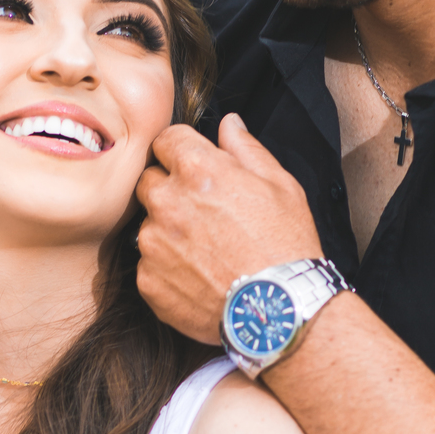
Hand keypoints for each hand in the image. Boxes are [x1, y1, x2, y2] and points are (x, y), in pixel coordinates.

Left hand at [136, 114, 322, 342]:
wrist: (280, 310)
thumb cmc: (286, 246)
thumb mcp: (281, 186)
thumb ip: (246, 149)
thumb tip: (228, 123)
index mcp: (197, 169)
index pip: (166, 140)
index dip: (182, 153)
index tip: (195, 169)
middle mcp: (167, 201)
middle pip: (149, 181)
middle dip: (170, 190)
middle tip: (203, 214)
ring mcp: (154, 244)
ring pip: (148, 225)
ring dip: (168, 232)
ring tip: (206, 252)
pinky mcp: (149, 281)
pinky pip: (149, 265)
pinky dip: (167, 269)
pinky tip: (199, 277)